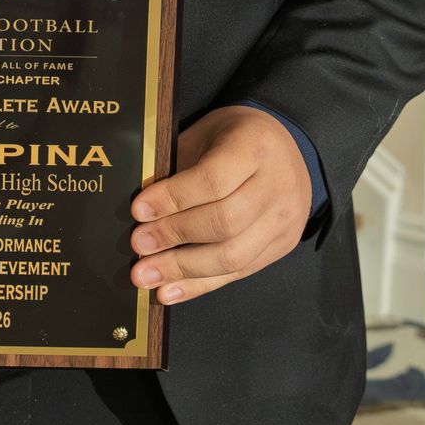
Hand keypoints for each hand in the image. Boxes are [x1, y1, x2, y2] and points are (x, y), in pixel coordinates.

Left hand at [129, 105, 315, 305]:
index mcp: (255, 147)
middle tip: (139, 245)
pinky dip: (200, 284)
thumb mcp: (205, 135)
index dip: (173, 199)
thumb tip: (140, 211)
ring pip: (233, 256)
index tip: (138, 211)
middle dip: (174, 236)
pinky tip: (169, 289)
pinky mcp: (282, 246)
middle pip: (224, 222)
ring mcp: (284, 220)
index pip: (213, 180)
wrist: (285, 149)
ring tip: (146, 276)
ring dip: (183, 270)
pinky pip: (239, 272)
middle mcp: (277, 185)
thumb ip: (177, 168)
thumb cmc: (235, 139)